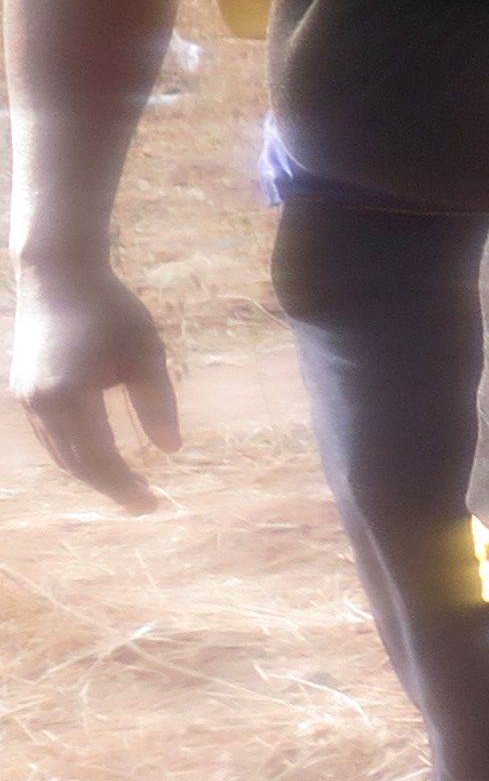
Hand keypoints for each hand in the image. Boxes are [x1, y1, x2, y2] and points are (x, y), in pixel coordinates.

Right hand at [13, 256, 179, 510]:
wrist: (58, 276)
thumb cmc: (111, 310)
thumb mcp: (146, 353)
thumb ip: (157, 402)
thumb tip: (171, 449)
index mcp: (70, 395)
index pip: (98, 457)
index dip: (123, 485)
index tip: (151, 504)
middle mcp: (41, 402)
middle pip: (75, 463)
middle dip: (110, 486)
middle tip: (145, 502)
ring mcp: (26, 397)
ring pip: (59, 452)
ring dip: (92, 473)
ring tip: (128, 484)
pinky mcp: (25, 390)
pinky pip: (50, 435)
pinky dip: (75, 453)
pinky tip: (102, 457)